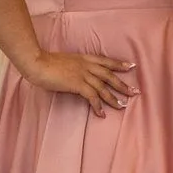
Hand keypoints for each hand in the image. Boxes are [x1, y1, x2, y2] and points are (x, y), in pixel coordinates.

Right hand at [21, 50, 136, 117]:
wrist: (36, 62)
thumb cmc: (46, 62)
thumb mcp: (65, 61)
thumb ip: (75, 66)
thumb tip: (78, 75)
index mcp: (84, 58)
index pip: (106, 61)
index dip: (119, 64)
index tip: (131, 67)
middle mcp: (87, 65)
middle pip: (109, 75)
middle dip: (123, 84)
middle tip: (135, 92)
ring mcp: (83, 74)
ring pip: (103, 87)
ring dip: (113, 98)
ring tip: (122, 106)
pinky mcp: (77, 84)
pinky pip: (91, 96)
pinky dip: (98, 106)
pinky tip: (101, 114)